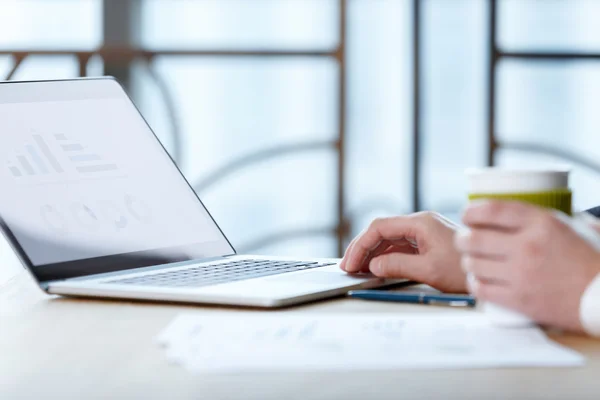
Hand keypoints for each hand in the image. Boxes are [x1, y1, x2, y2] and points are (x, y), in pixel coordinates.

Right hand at [340, 212, 466, 292]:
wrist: (494, 270)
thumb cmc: (466, 270)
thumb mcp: (429, 270)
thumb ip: (398, 266)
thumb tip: (373, 265)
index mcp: (420, 223)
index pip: (379, 227)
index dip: (361, 245)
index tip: (350, 262)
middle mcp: (420, 223)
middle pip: (381, 231)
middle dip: (362, 248)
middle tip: (348, 267)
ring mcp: (423, 232)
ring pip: (388, 238)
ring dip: (371, 253)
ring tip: (357, 269)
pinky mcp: (426, 242)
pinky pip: (398, 246)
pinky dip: (384, 256)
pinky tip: (375, 267)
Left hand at [456, 201, 599, 332]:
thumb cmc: (590, 260)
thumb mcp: (570, 226)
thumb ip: (541, 217)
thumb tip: (512, 210)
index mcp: (541, 223)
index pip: (491, 210)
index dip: (471, 212)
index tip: (467, 215)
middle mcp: (528, 246)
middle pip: (473, 238)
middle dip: (462, 238)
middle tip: (464, 240)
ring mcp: (521, 275)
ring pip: (472, 264)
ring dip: (468, 261)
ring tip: (473, 260)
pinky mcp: (518, 300)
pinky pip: (480, 289)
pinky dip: (474, 283)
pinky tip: (479, 279)